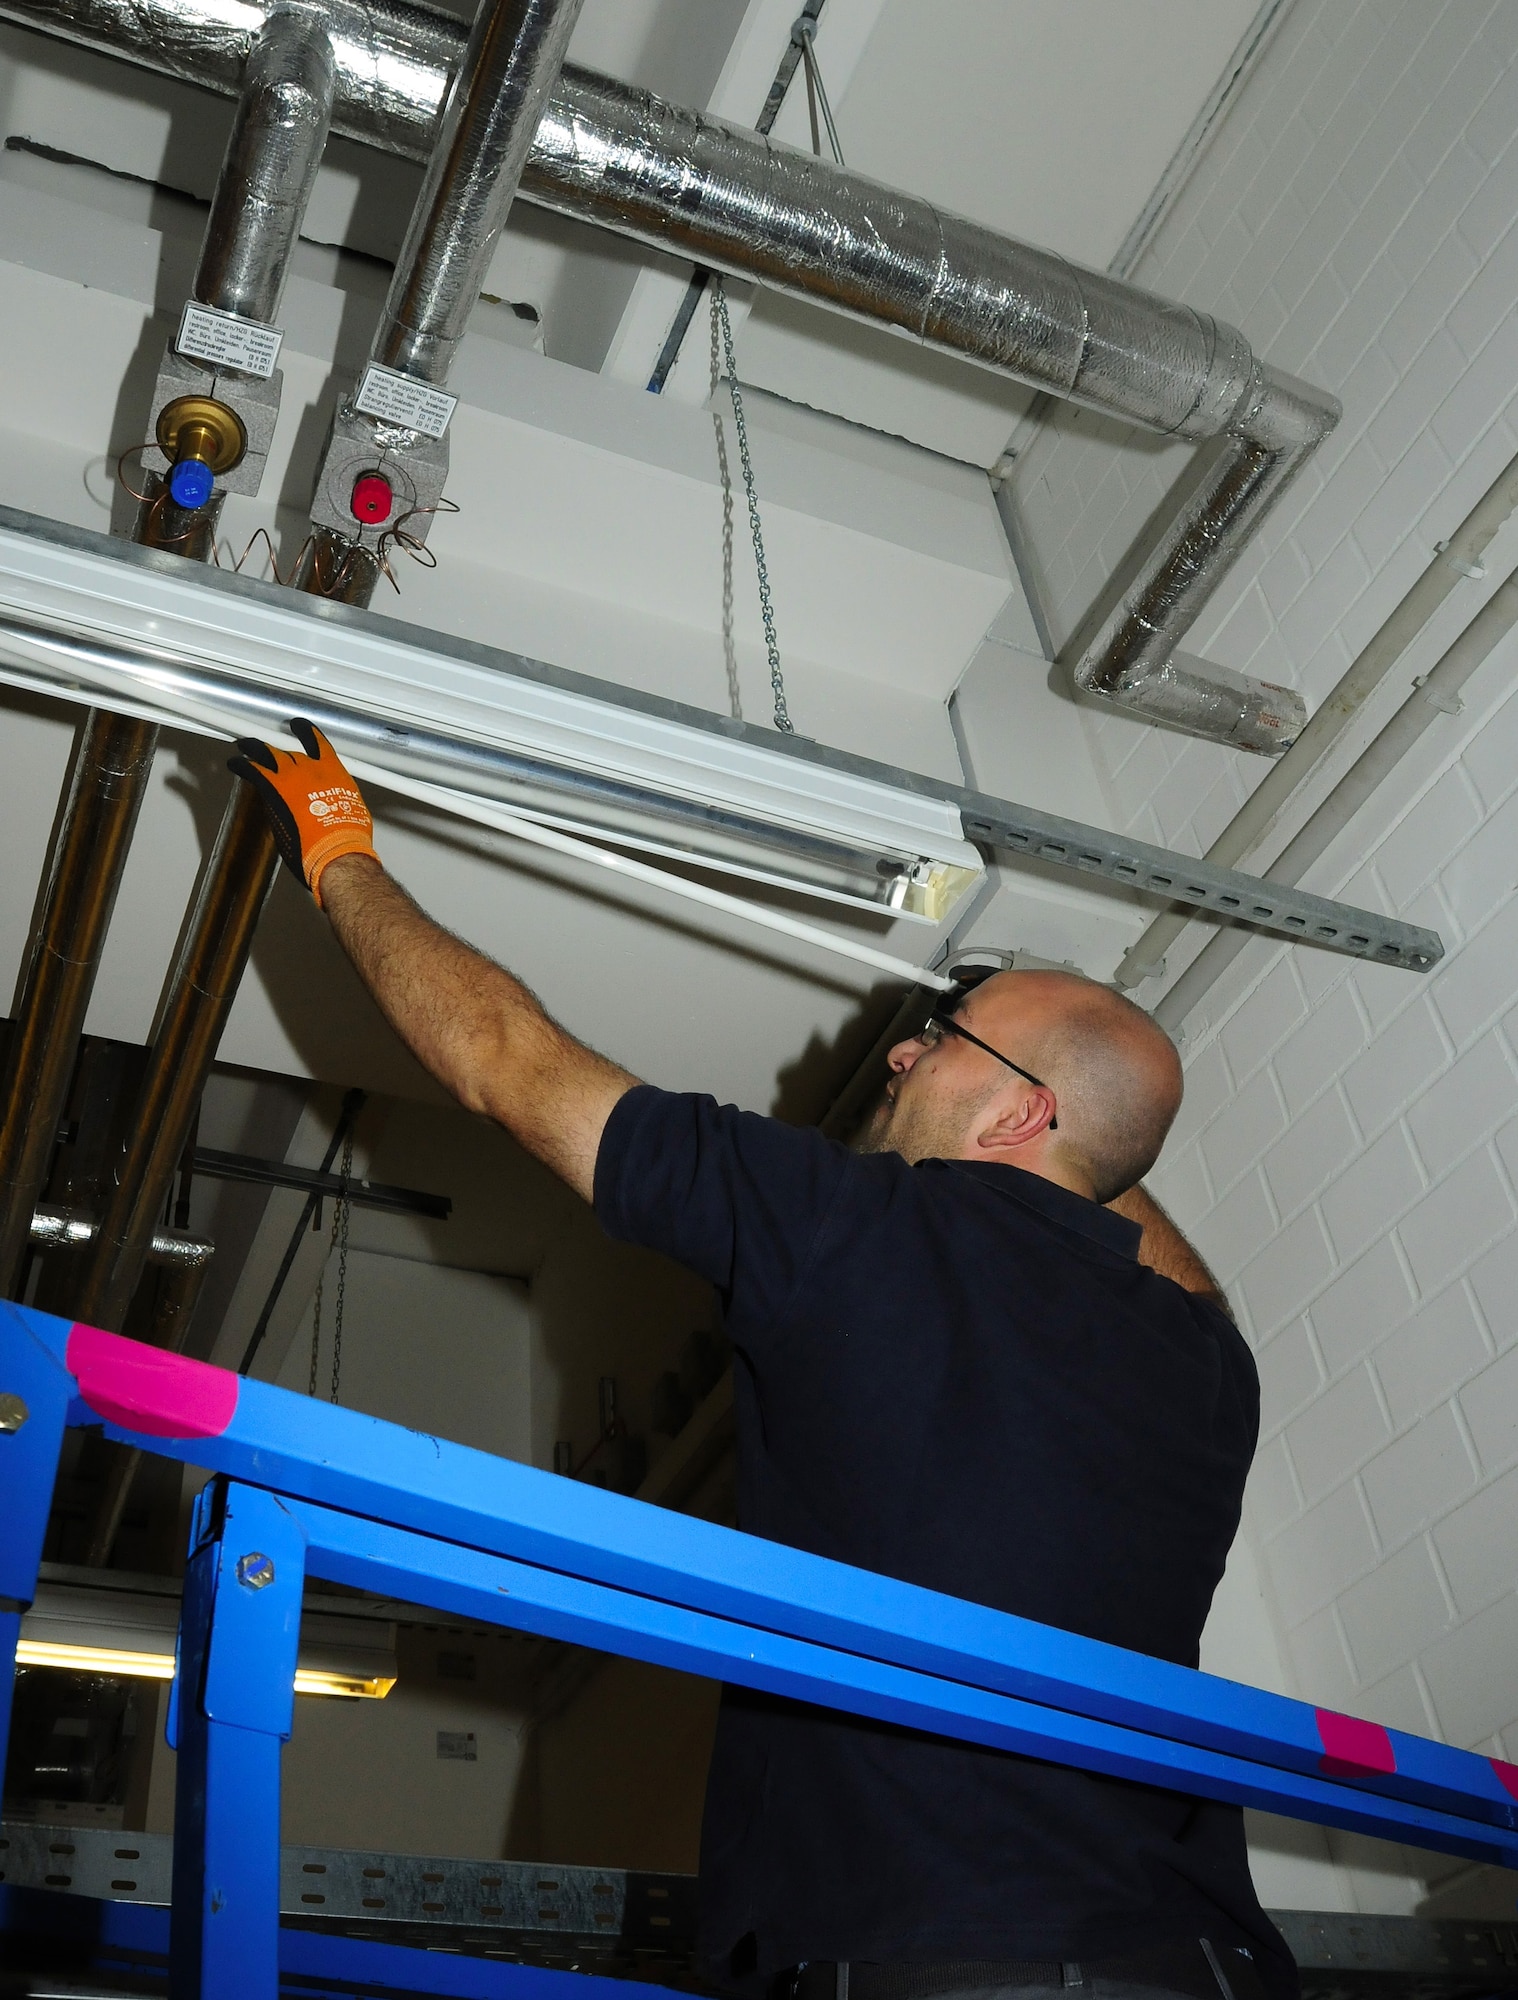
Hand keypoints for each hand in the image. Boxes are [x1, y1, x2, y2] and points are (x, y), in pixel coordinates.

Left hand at [228, 718, 376, 905]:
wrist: (336, 849)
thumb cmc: (348, 838)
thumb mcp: (352, 812)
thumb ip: (339, 802)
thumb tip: (338, 808)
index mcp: (334, 773)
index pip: (319, 744)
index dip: (308, 734)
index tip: (302, 729)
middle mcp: (312, 768)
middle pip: (290, 751)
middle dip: (278, 747)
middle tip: (269, 744)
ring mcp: (291, 775)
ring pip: (267, 753)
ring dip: (254, 748)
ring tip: (245, 745)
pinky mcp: (274, 788)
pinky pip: (251, 769)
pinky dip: (240, 765)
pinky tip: (235, 764)